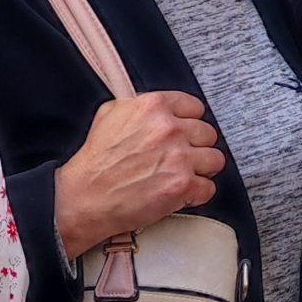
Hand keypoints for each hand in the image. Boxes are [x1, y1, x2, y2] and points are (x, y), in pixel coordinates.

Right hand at [53, 90, 223, 261]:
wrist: (86, 197)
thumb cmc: (96, 160)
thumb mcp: (110, 113)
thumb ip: (140, 105)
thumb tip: (160, 108)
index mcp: (154, 106)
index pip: (196, 107)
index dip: (190, 123)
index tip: (185, 135)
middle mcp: (170, 128)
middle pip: (208, 134)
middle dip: (196, 147)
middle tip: (181, 159)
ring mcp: (179, 157)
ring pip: (215, 160)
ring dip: (201, 170)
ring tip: (183, 176)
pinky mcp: (183, 185)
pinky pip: (209, 188)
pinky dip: (197, 194)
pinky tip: (180, 194)